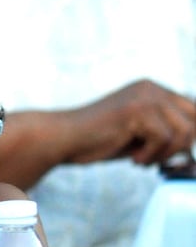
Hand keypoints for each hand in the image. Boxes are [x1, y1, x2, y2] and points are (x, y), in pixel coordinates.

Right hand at [67, 81, 195, 166]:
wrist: (63, 138)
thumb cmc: (98, 141)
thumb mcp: (139, 133)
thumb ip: (166, 133)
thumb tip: (193, 147)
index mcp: (152, 89)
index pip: (193, 110)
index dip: (190, 136)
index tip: (175, 155)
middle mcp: (151, 88)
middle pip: (195, 118)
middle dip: (183, 145)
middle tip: (159, 158)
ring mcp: (144, 96)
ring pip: (184, 131)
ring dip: (166, 153)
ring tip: (142, 158)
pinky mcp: (135, 110)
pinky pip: (163, 139)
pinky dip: (151, 155)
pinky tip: (133, 157)